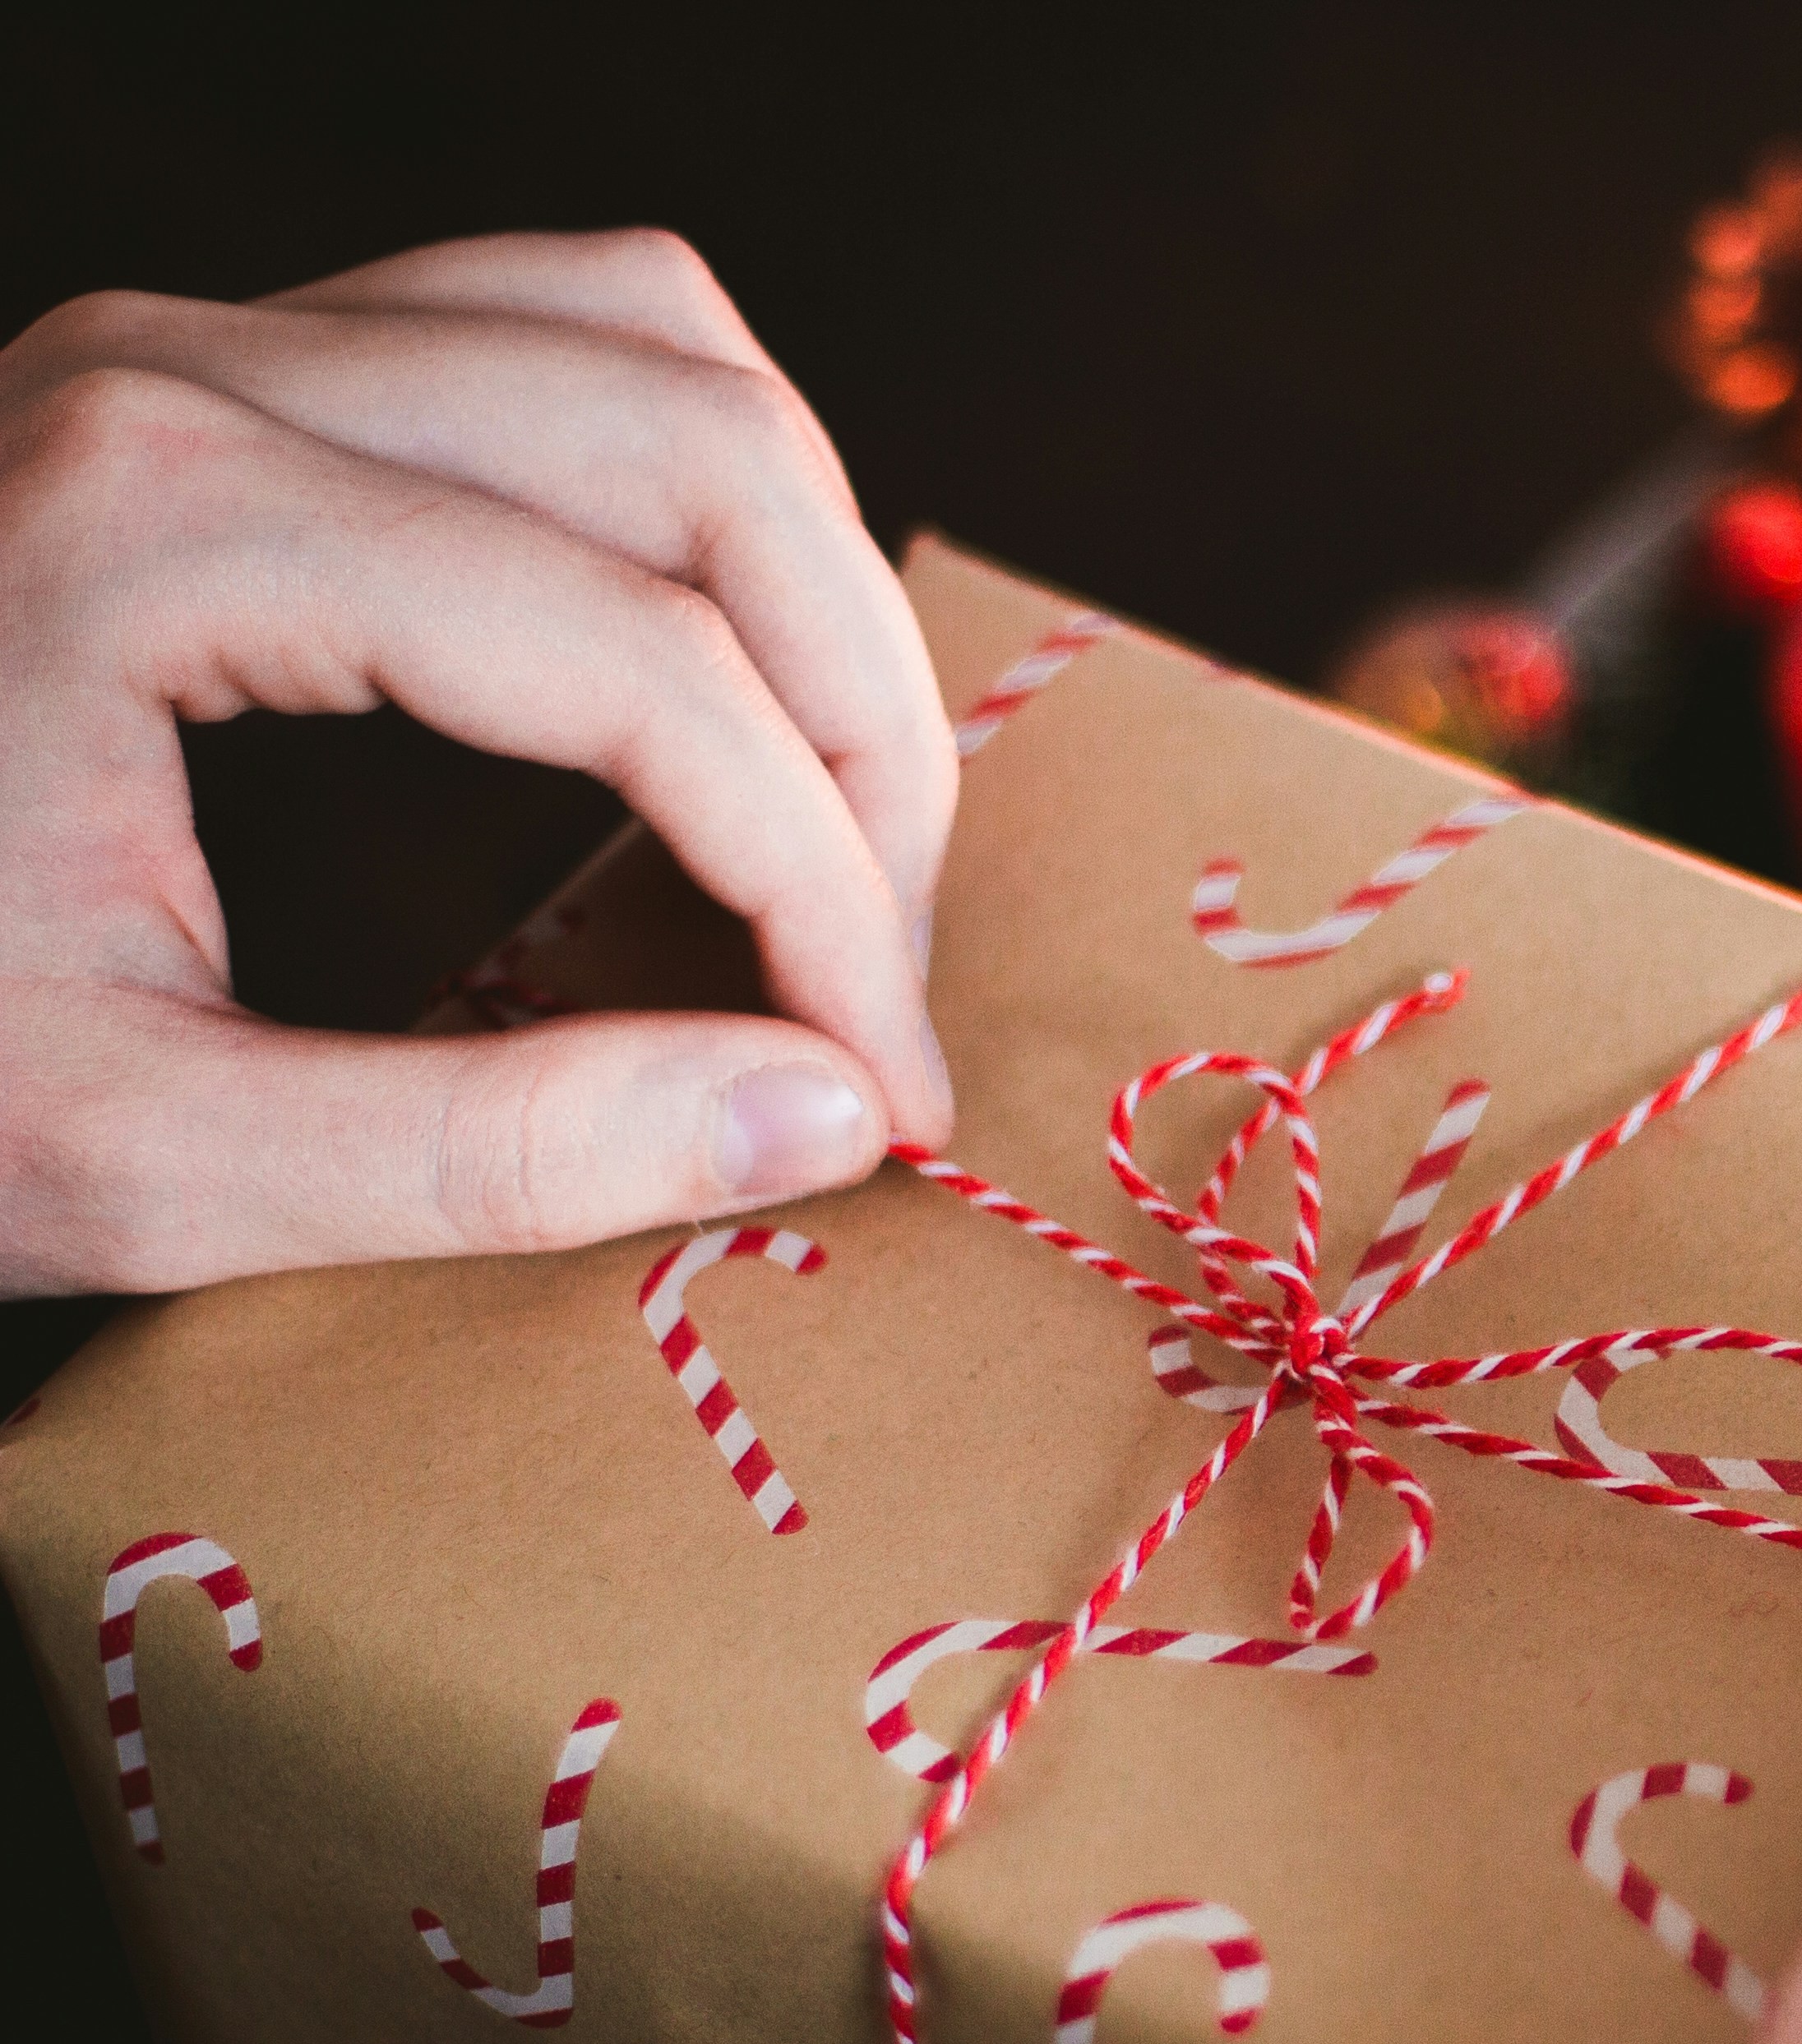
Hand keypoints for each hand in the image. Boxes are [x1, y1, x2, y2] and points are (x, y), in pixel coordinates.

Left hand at [0, 231, 954, 1296]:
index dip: (820, 893)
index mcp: (168, 530)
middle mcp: (203, 371)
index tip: (875, 1087)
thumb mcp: (131, 1153)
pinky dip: (704, 495)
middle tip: (873, 965)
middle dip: (856, 733)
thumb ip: (486, 1150)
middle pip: (705, 457)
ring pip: (666, 348)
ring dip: (805, 580)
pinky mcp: (238, 376)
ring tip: (834, 815)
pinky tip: (715, 676)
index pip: (645, 668)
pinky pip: (570, 337)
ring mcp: (217, 344)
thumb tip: (817, 1112)